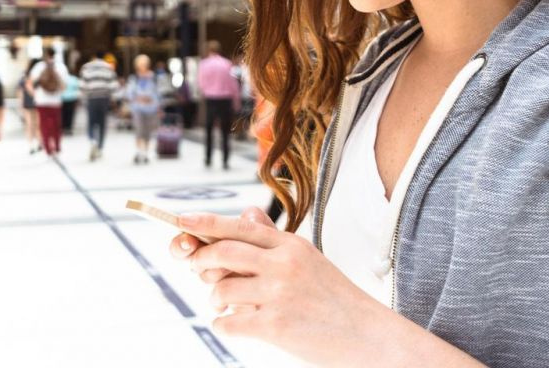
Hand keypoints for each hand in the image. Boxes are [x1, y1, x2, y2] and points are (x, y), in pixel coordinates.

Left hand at [168, 207, 390, 364]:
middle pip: (224, 252)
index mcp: (291, 245)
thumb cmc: (335, 298)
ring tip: (226, 304)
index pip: (241, 226)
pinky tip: (234, 324)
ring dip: (215, 298)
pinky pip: (228, 321)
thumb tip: (245, 212)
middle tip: (196, 268)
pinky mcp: (275, 325)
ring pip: (222, 288)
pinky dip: (223, 323)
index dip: (207, 222)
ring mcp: (279, 294)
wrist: (365, 335)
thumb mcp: (309, 258)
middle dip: (201, 260)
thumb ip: (273, 239)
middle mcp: (284, 265)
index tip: (182, 220)